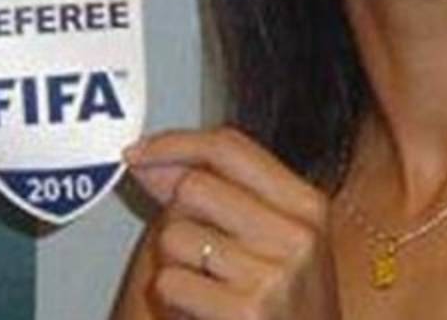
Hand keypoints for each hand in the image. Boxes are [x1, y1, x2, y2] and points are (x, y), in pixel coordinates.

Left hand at [124, 127, 340, 319]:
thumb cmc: (286, 308)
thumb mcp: (273, 241)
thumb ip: (220, 194)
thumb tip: (151, 161)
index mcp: (307, 206)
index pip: (229, 147)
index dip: (175, 143)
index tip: (139, 152)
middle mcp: (297, 235)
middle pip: (194, 187)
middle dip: (177, 216)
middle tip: (197, 252)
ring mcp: (273, 276)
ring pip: (175, 235)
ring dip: (174, 263)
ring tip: (207, 288)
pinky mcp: (246, 314)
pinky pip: (170, 281)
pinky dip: (173, 299)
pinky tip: (202, 312)